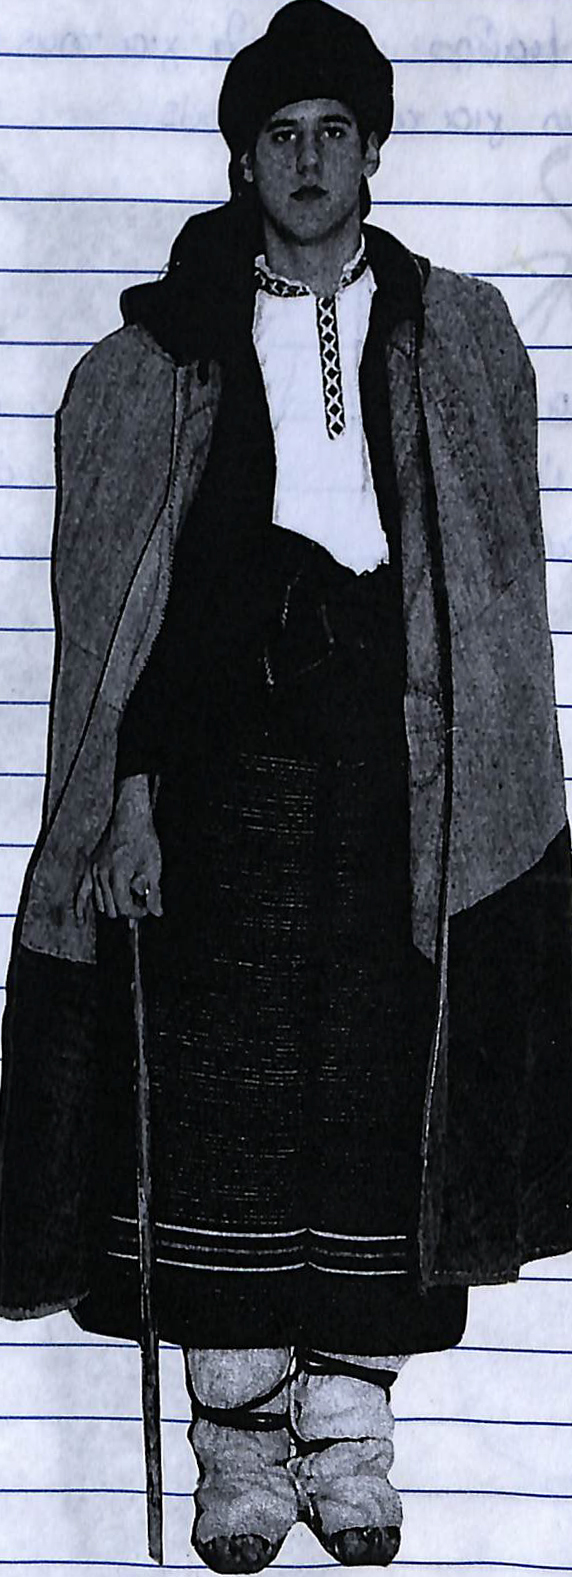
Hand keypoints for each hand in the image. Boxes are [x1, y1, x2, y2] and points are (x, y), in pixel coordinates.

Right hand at [74, 775, 162, 921]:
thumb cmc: (143, 838)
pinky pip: (82, 890)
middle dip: (127, 909)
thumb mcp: (154, 866)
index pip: (123, 906)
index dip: (137, 912)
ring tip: (128, 897)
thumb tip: (156, 912)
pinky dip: (82, 904)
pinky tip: (81, 917)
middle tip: (140, 903)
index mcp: (117, 874)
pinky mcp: (90, 866)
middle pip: (111, 908)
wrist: (130, 815)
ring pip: (100, 903)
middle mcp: (101, 874)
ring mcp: (93, 870)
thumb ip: (154, 892)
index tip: (146, 909)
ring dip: (114, 905)